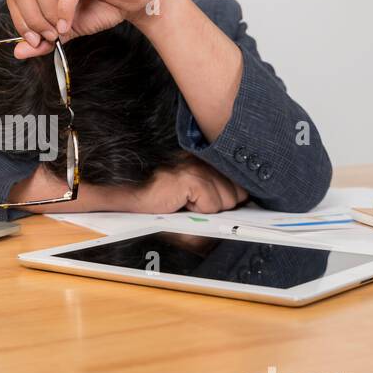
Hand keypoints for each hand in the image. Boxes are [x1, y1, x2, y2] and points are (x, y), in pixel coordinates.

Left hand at [6, 0, 175, 58]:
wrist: (137, 1)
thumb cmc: (103, 7)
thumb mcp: (67, 29)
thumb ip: (43, 40)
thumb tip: (18, 51)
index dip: (20, 20)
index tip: (35, 41)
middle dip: (32, 19)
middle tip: (49, 37)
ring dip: (47, 13)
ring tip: (61, 29)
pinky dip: (64, 7)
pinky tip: (68, 23)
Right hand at [115, 157, 248, 213]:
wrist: (129, 197)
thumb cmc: (157, 201)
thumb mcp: (192, 202)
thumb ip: (217, 202)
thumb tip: (243, 204)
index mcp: (206, 162)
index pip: (239, 183)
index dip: (233, 198)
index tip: (227, 205)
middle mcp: (205, 160)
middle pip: (238, 193)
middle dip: (220, 206)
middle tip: (195, 204)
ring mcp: (198, 168)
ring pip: (227, 201)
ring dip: (209, 210)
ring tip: (186, 203)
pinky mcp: (191, 179)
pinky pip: (212, 205)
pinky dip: (197, 211)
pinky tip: (180, 203)